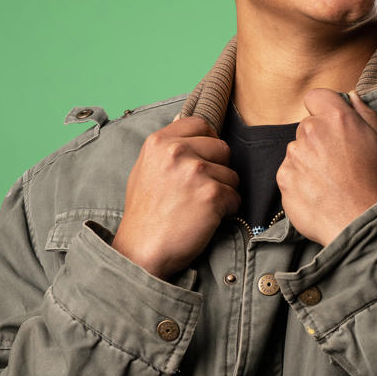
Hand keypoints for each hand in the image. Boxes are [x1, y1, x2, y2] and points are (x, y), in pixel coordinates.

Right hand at [112, 116, 239, 279]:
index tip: (202, 160)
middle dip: (218, 169)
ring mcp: (195, 171)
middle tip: (199, 190)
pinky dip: (227, 210)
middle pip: (222, 148)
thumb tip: (190, 125)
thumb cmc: (145, 214)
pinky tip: (206, 219)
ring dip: (223, 192)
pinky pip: (235, 196)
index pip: (201, 124)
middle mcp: (176, 151)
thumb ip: (167, 147)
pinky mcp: (211, 194)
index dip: (207, 142)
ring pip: (232, 174)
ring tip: (199, 207)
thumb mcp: (145, 169)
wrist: (141, 251)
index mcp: (158, 141)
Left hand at [277, 89, 376, 247]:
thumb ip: (365, 114)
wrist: (361, 223)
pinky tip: (318, 192)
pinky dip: (300, 180)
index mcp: (336, 118)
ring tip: (329, 181)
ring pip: (297, 149)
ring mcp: (294, 155)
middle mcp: (311, 131)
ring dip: (308, 160)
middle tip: (338, 161)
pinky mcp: (284, 178)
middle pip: (307, 126)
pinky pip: (289, 171)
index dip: (323, 109)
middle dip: (319, 138)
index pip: (315, 96)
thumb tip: (351, 97)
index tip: (332, 125)